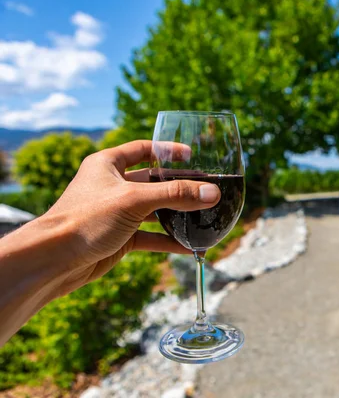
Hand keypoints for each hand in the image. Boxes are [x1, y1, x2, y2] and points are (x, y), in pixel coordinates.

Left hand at [31, 140, 219, 295]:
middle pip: (154, 182)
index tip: (192, 156)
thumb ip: (175, 195)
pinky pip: (150, 236)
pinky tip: (190, 246)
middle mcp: (112, 186)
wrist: (55, 260)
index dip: (168, 150)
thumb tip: (212, 193)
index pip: (144, 149)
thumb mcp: (134, 200)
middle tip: (205, 191)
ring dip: (177, 216)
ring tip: (203, 218)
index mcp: (108, 164)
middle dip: (179, 188)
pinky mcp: (120, 236)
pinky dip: (168, 240)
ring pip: (154, 210)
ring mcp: (117, 212)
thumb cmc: (86, 219)